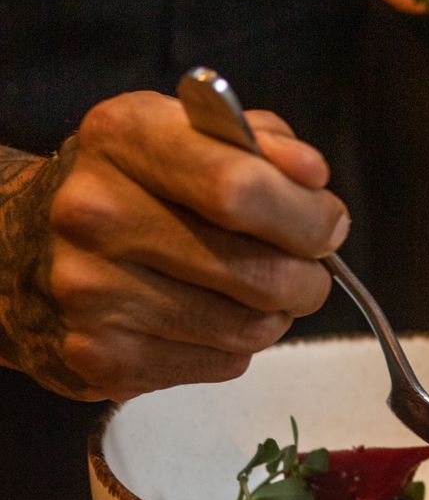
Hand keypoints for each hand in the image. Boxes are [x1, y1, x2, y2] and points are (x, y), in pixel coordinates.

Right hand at [0, 91, 348, 399]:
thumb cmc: (130, 186)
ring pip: (252, 328)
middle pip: (262, 272)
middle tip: (304, 268)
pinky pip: (224, 364)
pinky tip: (205, 317)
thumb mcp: (185, 135)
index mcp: (122, 139)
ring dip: (277, 315)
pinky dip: (235, 345)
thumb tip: (311, 177)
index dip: (306, 215)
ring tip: (254, 292)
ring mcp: (95, 294)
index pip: (241, 188)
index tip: (326, 223)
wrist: (22, 251)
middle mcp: (96, 215)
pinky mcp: (104, 359)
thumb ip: (260, 144)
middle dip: (308, 276)